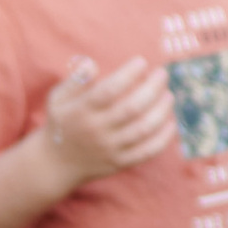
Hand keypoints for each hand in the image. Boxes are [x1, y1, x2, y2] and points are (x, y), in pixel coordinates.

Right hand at [42, 54, 174, 181]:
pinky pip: (147, 152)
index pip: (108, 91)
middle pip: (131, 108)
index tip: (141, 62)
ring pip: (142, 130)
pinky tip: (171, 123)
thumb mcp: (57, 98)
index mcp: (82, 111)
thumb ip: (75, 80)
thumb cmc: (61, 123)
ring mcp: (110, 148)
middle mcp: (97, 130)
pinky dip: (163, 138)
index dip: (128, 74)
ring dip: (161, 111)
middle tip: (162, 74)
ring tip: (169, 95)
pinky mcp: (120, 162)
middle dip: (152, 88)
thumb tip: (92, 64)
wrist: (56, 165)